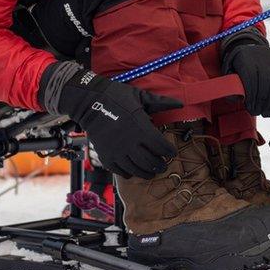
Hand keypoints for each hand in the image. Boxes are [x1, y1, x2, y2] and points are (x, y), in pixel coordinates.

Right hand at [40, 62, 182, 178]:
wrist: (89, 101)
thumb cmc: (117, 96)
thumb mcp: (141, 96)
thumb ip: (161, 102)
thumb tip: (180, 103)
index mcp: (142, 128)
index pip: (162, 147)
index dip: (169, 152)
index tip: (172, 153)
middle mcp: (131, 143)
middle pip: (152, 162)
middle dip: (161, 165)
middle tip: (163, 165)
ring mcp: (118, 151)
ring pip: (138, 170)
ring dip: (148, 172)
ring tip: (152, 171)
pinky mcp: (106, 156)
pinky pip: (121, 171)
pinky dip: (130, 173)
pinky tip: (134, 170)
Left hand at [224, 41, 269, 117]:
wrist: (250, 49)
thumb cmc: (238, 67)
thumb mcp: (230, 72)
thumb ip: (231, 86)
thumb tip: (238, 100)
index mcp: (246, 59)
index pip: (250, 79)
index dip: (251, 96)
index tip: (249, 108)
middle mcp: (261, 57)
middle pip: (265, 82)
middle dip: (262, 101)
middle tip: (260, 114)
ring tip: (269, 112)